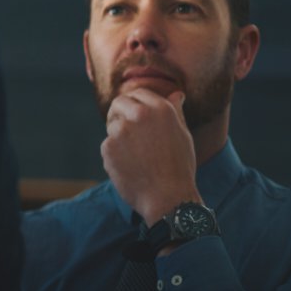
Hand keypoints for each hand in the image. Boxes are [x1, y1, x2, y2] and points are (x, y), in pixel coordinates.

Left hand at [101, 89, 201, 226]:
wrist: (167, 197)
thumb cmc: (179, 166)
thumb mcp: (182, 135)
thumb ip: (174, 112)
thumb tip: (175, 94)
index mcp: (161, 109)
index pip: (138, 93)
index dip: (135, 102)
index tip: (134, 113)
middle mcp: (139, 114)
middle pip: (119, 103)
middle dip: (120, 113)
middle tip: (128, 130)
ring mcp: (121, 130)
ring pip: (112, 126)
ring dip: (119, 137)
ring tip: (138, 156)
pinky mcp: (108, 146)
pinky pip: (108, 145)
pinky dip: (115, 154)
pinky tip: (130, 166)